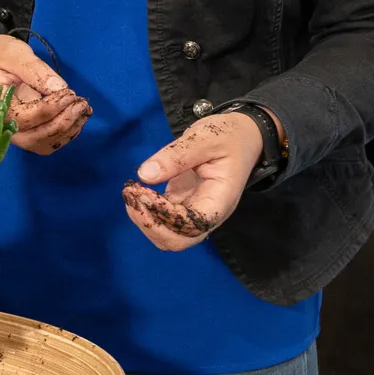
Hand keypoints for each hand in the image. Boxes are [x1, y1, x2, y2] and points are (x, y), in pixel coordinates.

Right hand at [0, 30, 91, 154]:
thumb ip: (34, 70)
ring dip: (66, 131)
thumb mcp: (13, 53)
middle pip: (34, 139)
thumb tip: (59, 88)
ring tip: (83, 110)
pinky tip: (77, 117)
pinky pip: (45, 140)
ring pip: (42, 144)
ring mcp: (13, 129)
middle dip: (62, 124)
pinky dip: (64, 133)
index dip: (53, 108)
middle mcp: (2, 123)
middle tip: (81, 103)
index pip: (27, 117)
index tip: (70, 93)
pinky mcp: (24, 128)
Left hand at [120, 111, 263, 251]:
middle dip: (150, 224)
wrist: (242, 134)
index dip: (164, 217)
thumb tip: (145, 175)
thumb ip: (177, 156)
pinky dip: (146, 210)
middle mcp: (208, 213)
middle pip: (178, 240)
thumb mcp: (205, 138)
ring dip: (145, 219)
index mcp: (220, 201)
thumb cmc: (229, 136)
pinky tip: (136, 191)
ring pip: (168, 233)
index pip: (192, 226)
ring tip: (131, 193)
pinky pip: (163, 218)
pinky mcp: (183, 201)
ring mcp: (195, 209)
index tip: (143, 193)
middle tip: (132, 196)